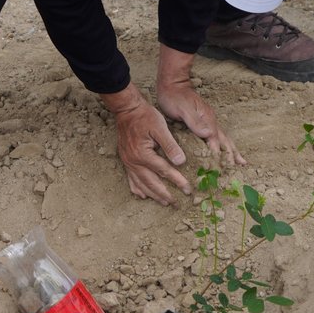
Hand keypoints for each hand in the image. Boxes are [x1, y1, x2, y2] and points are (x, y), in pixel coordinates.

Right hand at [100, 84, 191, 205]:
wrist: (126, 109)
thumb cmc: (145, 116)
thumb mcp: (160, 127)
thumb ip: (170, 146)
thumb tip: (181, 162)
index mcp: (144, 154)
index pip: (164, 171)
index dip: (177, 181)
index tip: (188, 189)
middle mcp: (134, 161)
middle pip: (151, 183)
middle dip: (165, 194)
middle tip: (177, 203)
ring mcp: (128, 162)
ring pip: (141, 184)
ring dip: (153, 195)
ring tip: (164, 202)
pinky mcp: (125, 160)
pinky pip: (131, 179)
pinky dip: (137, 189)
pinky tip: (142, 195)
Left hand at [156, 47, 245, 167]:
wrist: (172, 84)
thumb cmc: (175, 97)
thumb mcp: (183, 109)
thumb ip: (195, 121)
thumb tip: (208, 134)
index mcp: (207, 120)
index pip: (215, 142)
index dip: (218, 156)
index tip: (221, 169)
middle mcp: (210, 122)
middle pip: (225, 140)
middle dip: (232, 153)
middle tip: (242, 165)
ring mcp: (208, 121)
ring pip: (222, 138)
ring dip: (231, 150)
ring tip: (239, 160)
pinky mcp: (202, 122)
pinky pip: (215, 137)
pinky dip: (221, 145)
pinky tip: (221, 151)